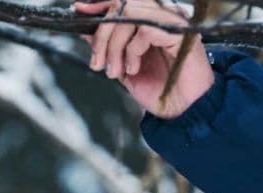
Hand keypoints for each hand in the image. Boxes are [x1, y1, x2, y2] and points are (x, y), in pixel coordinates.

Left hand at [74, 0, 213, 118]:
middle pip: (121, 5)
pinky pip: (144, 28)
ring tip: (116, 70)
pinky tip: (134, 67)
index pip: (121, 2)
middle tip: (98, 63)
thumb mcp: (124, 70)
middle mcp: (159, 16)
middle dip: (102, 35)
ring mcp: (170, 21)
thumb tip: (87, 32)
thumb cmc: (160, 92)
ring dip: (114, 45)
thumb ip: (109, 49)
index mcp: (148, 22)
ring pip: (129, 14)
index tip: (80, 13)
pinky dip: (132, 49)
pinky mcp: (178, 32)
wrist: (183, 111)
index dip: (99, 5)